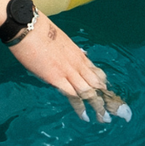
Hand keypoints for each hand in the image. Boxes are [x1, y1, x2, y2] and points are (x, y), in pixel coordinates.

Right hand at [7, 12, 131, 122]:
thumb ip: (71, 51)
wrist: (29, 27)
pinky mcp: (57, 77)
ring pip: (89, 91)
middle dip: (107, 98)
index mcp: (78, 54)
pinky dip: (80, 107)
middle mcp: (77, 63)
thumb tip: (81, 55)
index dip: (103, 85)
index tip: (109, 94)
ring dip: (97, 106)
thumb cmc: (39, 32)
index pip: (96, 72)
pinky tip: (85, 116)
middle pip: (97, 83)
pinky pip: (72, 95)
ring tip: (104, 118)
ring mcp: (69, 71)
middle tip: (115, 111)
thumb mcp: (62, 40)